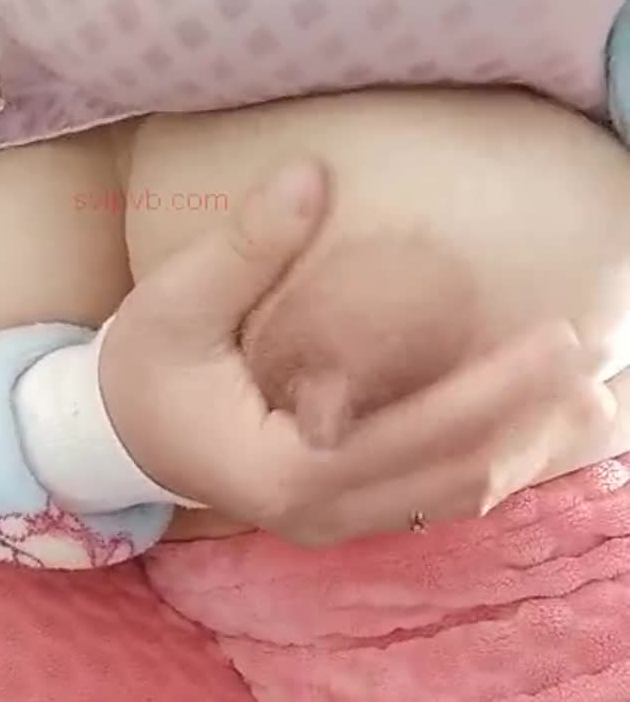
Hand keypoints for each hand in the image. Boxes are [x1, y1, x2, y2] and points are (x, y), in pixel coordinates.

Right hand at [99, 160, 613, 545]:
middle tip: (594, 367)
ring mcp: (334, 525)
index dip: (494, 389)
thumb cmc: (145, 373)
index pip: (415, 431)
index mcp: (284, 469)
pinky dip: (487, 466)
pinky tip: (529, 433)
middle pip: (452, 474)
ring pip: (453, 499)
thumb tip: (311, 176)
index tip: (557, 340)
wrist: (119, 442)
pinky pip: (432, 501)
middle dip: (529, 421)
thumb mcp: (174, 305)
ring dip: (522, 452)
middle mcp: (320, 513)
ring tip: (588, 406)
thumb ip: (245, 248)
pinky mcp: (342, 519)